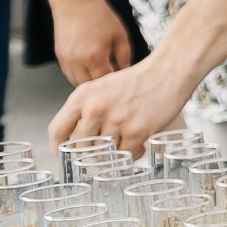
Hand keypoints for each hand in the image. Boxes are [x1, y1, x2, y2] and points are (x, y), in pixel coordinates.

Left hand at [49, 57, 195, 157]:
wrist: (169, 71)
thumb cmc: (138, 80)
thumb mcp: (102, 88)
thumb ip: (86, 109)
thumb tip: (78, 138)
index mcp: (82, 96)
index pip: (57, 130)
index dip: (58, 148)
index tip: (64, 156)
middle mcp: (96, 108)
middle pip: (80, 147)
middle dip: (90, 154)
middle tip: (102, 154)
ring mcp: (116, 120)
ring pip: (104, 153)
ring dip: (114, 155)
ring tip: (125, 145)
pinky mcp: (137, 130)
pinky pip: (126, 155)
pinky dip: (132, 155)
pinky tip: (138, 146)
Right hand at [53, 0, 133, 83]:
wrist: (75, 2)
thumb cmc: (100, 17)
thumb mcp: (120, 35)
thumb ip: (125, 56)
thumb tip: (124, 72)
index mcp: (94, 56)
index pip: (105, 80)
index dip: (115, 80)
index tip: (123, 76)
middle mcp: (77, 61)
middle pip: (91, 85)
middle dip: (102, 83)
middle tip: (113, 75)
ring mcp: (66, 60)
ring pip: (78, 82)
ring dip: (90, 81)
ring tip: (101, 70)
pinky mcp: (60, 56)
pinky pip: (70, 74)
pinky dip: (80, 75)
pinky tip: (91, 66)